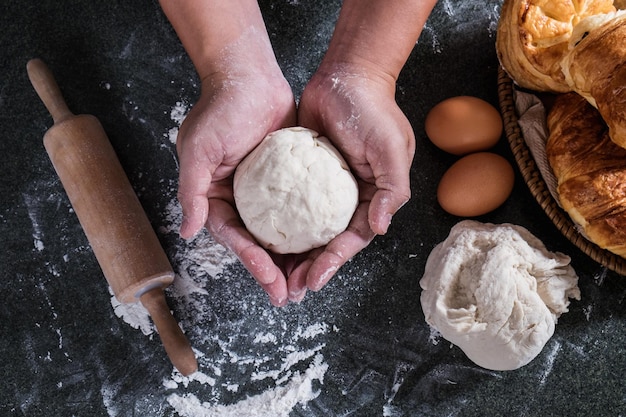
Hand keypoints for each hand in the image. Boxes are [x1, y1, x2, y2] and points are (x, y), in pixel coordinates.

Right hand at [176, 66, 295, 305]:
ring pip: (280, 232)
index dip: (252, 262)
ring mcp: (266, 191)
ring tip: (309, 282)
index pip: (234, 238)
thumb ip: (192, 191)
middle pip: (258, 243)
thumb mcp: (199, 150)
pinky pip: (300, 209)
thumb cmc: (221, 108)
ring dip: (293, 259)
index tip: (271, 281)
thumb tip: (187, 231)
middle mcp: (241, 199)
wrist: (249, 74)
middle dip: (274, 271)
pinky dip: (309, 229)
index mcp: (216, 197)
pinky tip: (323, 245)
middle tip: (293, 295)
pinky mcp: (288, 179)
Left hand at [290, 63, 414, 296]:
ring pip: (306, 228)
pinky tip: (264, 237)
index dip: (333, 261)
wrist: (345, 75)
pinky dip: (280, 222)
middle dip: (310, 267)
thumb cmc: (373, 111)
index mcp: (372, 198)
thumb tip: (379, 229)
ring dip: (293, 253)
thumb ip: (391, 190)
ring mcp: (323, 187)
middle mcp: (348, 198)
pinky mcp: (300, 174)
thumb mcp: (391, 150)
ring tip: (274, 274)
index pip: (351, 238)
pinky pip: (289, 203)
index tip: (312, 280)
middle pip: (327, 240)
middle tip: (289, 289)